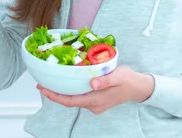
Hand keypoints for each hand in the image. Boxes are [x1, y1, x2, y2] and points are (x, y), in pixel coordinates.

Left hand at [37, 66, 153, 113]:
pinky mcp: (97, 100)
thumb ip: (104, 80)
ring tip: (52, 80)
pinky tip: (68, 81)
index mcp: (95, 100)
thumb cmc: (129, 80)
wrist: (139, 88)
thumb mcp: (118, 76)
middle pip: (69, 100)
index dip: (55, 96)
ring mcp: (95, 104)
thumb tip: (91, 83)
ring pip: (74, 98)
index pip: (70, 100)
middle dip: (55, 93)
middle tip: (42, 83)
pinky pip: (80, 96)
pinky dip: (72, 90)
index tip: (43, 89)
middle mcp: (93, 105)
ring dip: (63, 91)